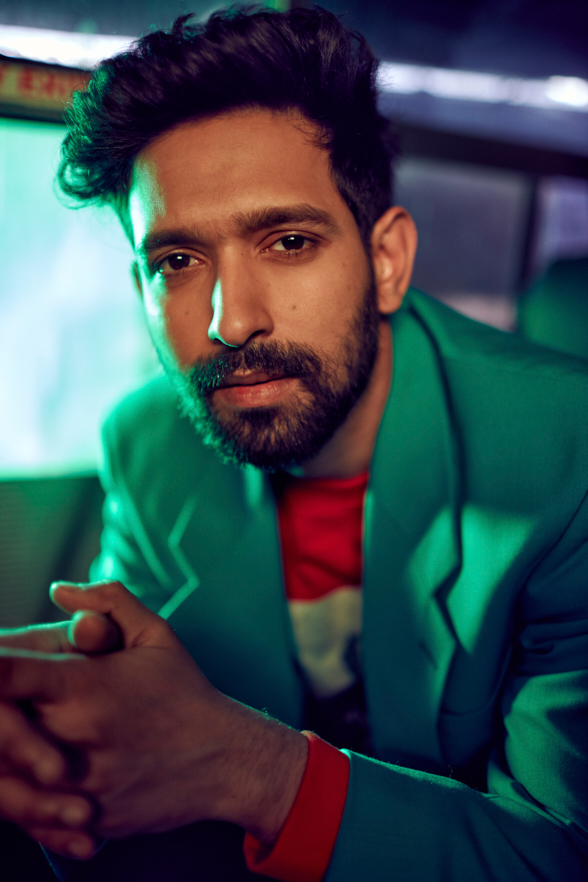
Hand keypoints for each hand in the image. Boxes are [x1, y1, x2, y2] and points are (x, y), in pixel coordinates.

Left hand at [0, 581, 307, 849]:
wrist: (224, 759)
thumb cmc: (185, 691)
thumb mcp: (155, 634)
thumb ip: (107, 602)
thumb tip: (58, 589)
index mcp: (83, 685)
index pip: (5, 673)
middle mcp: (72, 735)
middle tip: (9, 704)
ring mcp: (75, 783)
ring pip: (8, 772)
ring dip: (7, 752)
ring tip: (21, 735)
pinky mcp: (82, 819)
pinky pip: (33, 811)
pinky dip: (26, 793)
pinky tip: (39, 774)